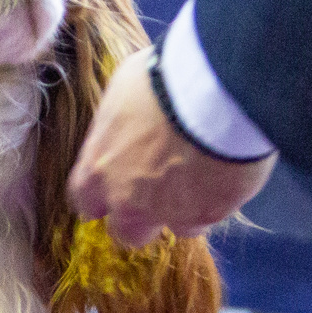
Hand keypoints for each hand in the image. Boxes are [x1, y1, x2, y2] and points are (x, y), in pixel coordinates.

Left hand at [69, 51, 274, 247]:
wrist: (216, 91)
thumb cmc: (163, 80)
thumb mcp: (123, 91)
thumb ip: (118, 125)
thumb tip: (126, 122)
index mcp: (97, 170)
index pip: (85, 202)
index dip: (103, 197)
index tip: (117, 186)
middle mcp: (126, 201)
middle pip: (126, 231)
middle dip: (142, 216)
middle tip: (163, 188)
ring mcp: (168, 213)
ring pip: (175, 229)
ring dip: (184, 211)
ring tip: (202, 177)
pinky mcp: (208, 214)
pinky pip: (209, 218)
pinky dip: (216, 202)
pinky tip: (226, 174)